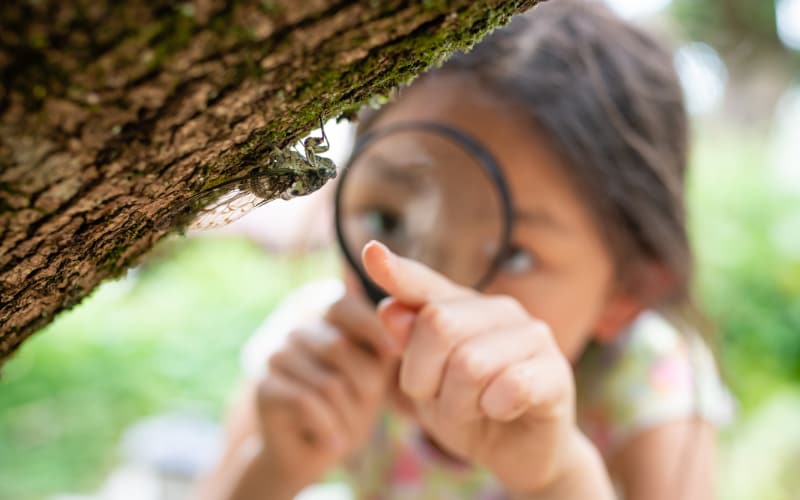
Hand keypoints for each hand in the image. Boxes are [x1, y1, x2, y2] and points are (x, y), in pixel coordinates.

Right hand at [253, 293, 397, 491]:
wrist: (309, 454)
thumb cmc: (349, 407)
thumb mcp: (374, 374)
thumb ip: (382, 346)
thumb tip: (397, 326)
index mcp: (322, 316)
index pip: (343, 306)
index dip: (370, 327)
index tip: (393, 353)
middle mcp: (295, 329)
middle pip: (338, 347)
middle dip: (364, 388)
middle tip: (367, 414)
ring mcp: (275, 355)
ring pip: (327, 382)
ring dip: (346, 416)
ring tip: (347, 432)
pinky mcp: (263, 387)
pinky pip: (306, 402)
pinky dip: (328, 428)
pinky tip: (335, 444)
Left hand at [362, 241, 578, 494]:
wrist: (518, 453)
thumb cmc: (468, 410)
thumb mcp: (426, 384)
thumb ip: (409, 346)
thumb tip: (388, 310)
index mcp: (461, 307)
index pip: (423, 284)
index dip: (397, 271)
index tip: (371, 252)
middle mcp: (498, 310)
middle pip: (438, 323)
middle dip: (424, 376)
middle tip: (439, 399)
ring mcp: (532, 335)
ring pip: (470, 363)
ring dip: (458, 404)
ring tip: (473, 410)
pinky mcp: (556, 370)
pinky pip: (511, 386)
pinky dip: (494, 409)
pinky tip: (502, 411)